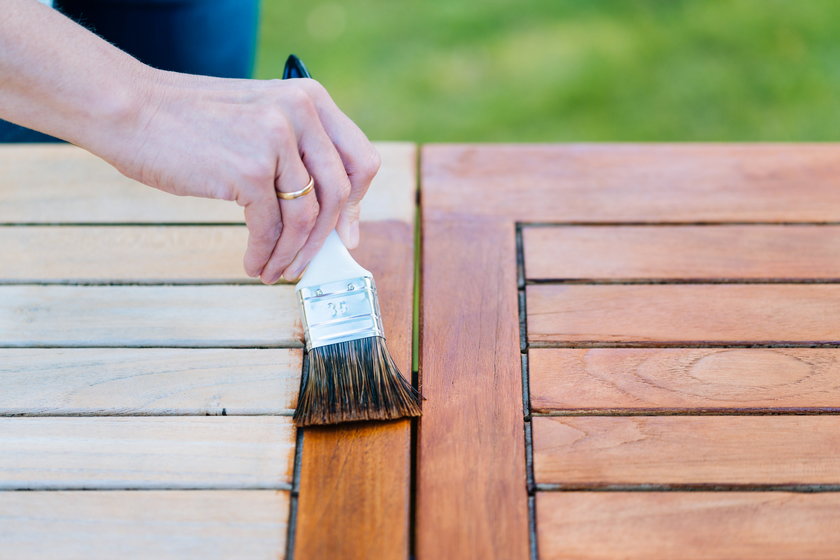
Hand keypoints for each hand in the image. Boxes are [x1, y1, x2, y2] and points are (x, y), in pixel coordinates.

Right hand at [94, 68, 379, 283]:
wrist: (130, 109)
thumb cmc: (188, 120)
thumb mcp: (258, 118)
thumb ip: (295, 151)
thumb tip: (325, 211)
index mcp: (310, 98)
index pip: (360, 158)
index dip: (358, 204)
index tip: (346, 232)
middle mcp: (301, 113)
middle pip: (340, 193)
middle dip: (327, 238)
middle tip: (310, 263)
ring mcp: (276, 141)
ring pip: (306, 217)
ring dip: (293, 253)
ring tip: (277, 270)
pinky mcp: (250, 171)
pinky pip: (271, 228)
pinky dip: (266, 254)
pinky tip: (255, 264)